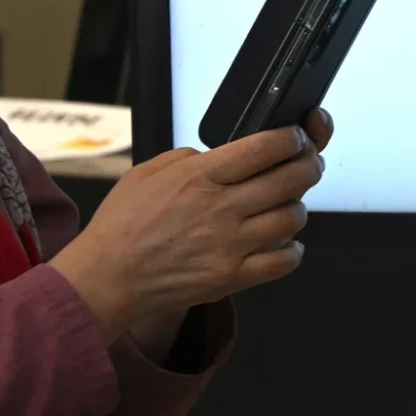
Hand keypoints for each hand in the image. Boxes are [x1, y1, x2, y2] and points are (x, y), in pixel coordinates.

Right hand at [50, 109, 333, 344]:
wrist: (106, 278)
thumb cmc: (122, 223)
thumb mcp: (149, 170)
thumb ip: (191, 159)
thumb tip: (221, 156)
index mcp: (200, 176)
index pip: (265, 147)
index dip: (292, 138)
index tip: (297, 137)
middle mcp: (220, 208)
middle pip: (291, 179)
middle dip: (310, 165)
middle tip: (308, 163)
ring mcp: (229, 245)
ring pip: (293, 217)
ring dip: (297, 206)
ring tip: (288, 203)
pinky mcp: (231, 277)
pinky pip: (283, 261)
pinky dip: (292, 250)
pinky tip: (283, 241)